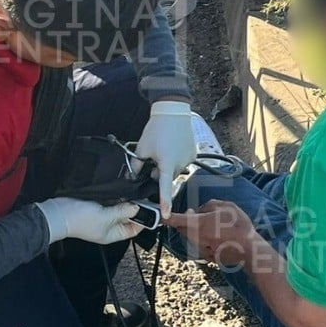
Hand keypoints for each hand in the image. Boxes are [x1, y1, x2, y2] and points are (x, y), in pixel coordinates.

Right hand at [36, 197, 143, 244]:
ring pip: (121, 207)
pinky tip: (122, 188)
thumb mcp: (105, 217)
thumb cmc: (79, 220)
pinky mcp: (98, 204)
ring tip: (135, 190)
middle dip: (136, 208)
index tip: (153, 209)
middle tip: (144, 196)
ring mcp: (103, 214)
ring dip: (126, 200)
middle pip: (129, 217)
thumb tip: (137, 207)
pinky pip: (112, 200)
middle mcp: (110, 225)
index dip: (144, 220)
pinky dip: (117, 195)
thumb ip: (122, 212)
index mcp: (113, 234)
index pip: (134, 229)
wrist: (58, 212)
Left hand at [133, 100, 195, 217]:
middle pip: (167, 177)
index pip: (164, 187)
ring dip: (168, 166)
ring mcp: (188, 158)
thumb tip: (132, 177)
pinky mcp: (193, 154)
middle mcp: (179, 163)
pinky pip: (182, 162)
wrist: (173, 112)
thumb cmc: (157, 129)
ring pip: (174, 170)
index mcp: (165, 163)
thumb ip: (137, 166)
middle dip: (159, 173)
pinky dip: (176, 158)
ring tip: (164, 149)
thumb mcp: (142, 148)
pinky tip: (173, 146)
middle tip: (153, 159)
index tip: (165, 215)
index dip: (164, 202)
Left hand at [166, 201, 257, 265]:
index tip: (161, 214)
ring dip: (197, 229)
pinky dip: (205, 239)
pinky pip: (201, 244)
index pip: (175, 219)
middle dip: (186, 220)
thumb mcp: (226, 206)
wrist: (249, 250)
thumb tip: (200, 210)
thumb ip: (209, 205)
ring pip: (192, 236)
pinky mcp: (207, 256)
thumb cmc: (238, 227)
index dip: (165, 216)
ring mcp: (201, 249)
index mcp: (198, 223)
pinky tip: (219, 236)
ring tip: (215, 225)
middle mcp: (195, 237)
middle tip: (197, 213)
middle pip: (182, 228)